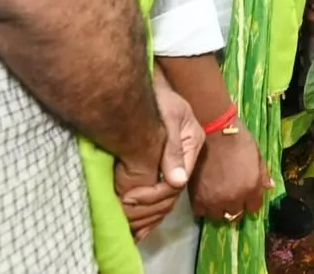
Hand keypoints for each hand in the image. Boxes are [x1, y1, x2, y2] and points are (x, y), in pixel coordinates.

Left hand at [117, 77, 204, 240]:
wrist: (153, 84)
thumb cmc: (162, 95)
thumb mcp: (171, 115)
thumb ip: (174, 148)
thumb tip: (177, 182)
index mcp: (192, 146)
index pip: (176, 182)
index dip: (152, 194)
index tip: (128, 196)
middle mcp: (186, 158)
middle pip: (171, 195)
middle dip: (147, 208)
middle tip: (121, 210)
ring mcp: (176, 162)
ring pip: (166, 200)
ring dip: (147, 217)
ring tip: (126, 226)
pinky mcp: (164, 164)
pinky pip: (159, 195)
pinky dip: (147, 213)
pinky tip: (135, 228)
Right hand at [188, 124, 274, 222]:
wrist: (213, 131)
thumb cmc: (238, 139)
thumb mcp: (257, 155)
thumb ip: (263, 174)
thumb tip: (270, 187)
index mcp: (251, 189)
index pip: (254, 208)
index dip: (251, 201)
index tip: (246, 195)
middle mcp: (233, 199)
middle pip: (235, 214)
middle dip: (235, 206)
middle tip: (230, 194)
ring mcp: (214, 200)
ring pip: (217, 216)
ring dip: (218, 208)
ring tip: (216, 196)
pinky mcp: (197, 198)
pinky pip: (201, 212)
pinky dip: (203, 206)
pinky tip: (204, 195)